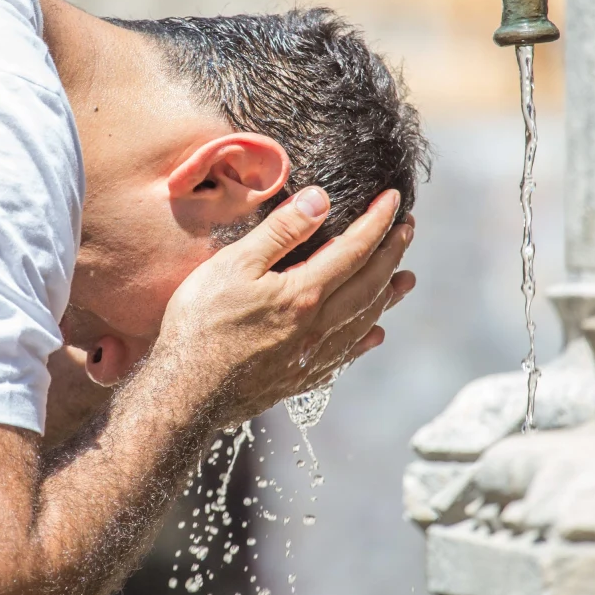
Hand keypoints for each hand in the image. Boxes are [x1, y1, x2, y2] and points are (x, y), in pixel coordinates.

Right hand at [157, 186, 414, 424]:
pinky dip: (365, 338)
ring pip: (364, 320)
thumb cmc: (201, 325)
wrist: (185, 394)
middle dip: (392, 252)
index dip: (378, 221)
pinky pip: (347, 355)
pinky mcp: (300, 379)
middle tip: (409, 229)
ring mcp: (313, 357)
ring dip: (388, 295)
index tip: (395, 199)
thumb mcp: (234, 265)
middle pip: (370, 284)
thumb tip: (320, 201)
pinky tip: (373, 335)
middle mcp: (319, 327)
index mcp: (306, 294)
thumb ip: (280, 232)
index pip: (356, 249)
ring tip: (406, 280)